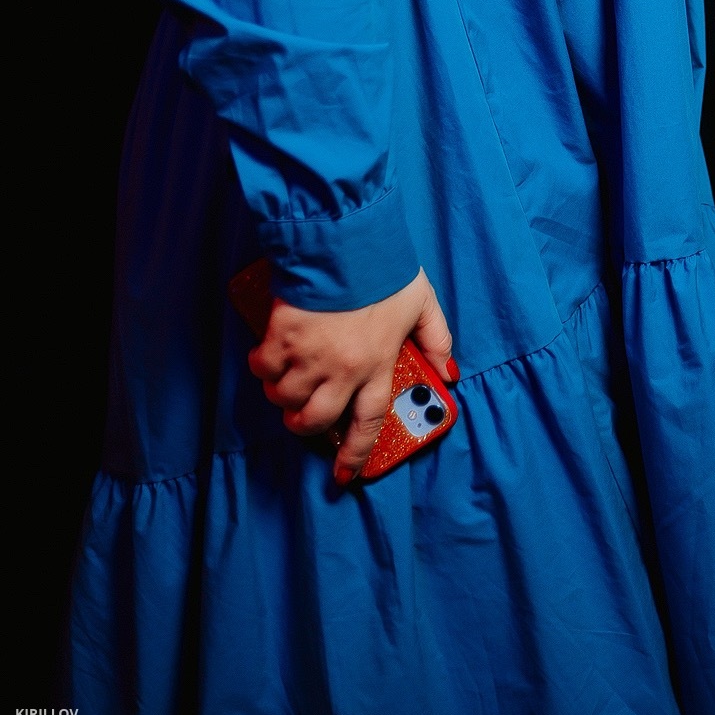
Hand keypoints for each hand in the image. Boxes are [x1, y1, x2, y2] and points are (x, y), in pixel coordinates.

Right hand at [248, 268, 454, 485]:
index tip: (344, 475)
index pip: (368, 422)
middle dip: (307, 426)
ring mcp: (308, 356)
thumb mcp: (422, 303)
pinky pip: (263, 369)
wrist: (344, 239)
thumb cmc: (383, 269)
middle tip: (306, 417)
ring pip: (285, 399)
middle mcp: (342, 369)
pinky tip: (271, 357)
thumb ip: (437, 338)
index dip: (356, 454)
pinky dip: (264, 368)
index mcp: (377, 363)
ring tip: (290, 382)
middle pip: (315, 420)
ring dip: (284, 396)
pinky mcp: (280, 337)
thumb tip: (450, 371)